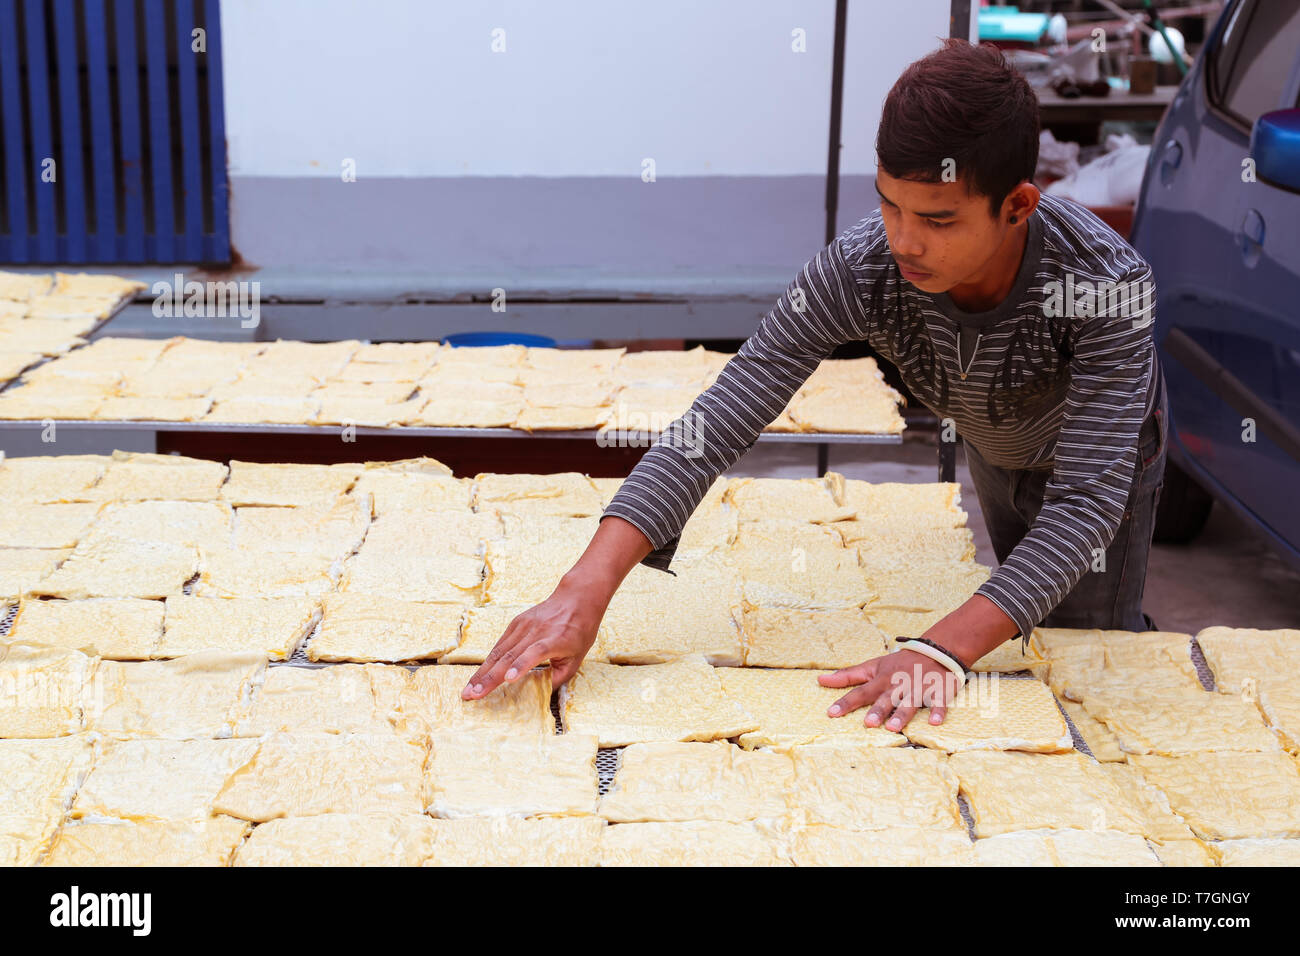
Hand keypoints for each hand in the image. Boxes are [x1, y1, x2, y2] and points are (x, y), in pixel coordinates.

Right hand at [461, 582, 603, 699]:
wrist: (576, 598)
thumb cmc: (580, 631)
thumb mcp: (577, 658)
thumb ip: (558, 678)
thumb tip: (539, 695)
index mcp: (554, 640)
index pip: (534, 653)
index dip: (521, 666)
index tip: (507, 679)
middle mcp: (536, 631)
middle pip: (509, 656)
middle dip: (488, 677)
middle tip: (472, 695)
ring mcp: (523, 625)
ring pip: (499, 651)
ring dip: (482, 672)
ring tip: (468, 689)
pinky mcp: (516, 622)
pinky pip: (500, 644)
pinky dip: (488, 661)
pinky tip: (478, 675)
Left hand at [817, 649, 961, 731]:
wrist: (934, 651)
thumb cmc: (899, 663)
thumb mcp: (873, 666)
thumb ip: (848, 675)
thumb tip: (820, 680)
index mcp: (881, 680)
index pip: (860, 692)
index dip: (845, 703)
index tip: (831, 713)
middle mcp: (898, 685)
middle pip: (886, 699)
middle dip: (877, 711)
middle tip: (869, 723)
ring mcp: (918, 688)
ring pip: (909, 702)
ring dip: (902, 714)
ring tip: (893, 727)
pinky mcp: (938, 691)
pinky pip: (939, 703)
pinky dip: (938, 711)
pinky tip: (935, 722)